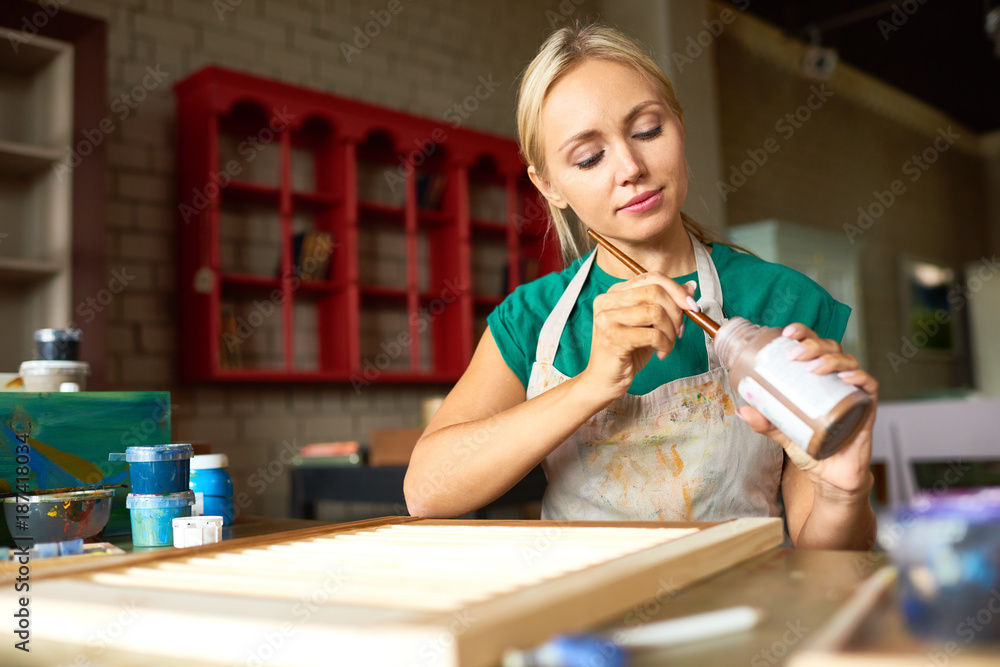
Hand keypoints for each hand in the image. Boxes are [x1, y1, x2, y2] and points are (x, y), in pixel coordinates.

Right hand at [579, 273, 698, 405]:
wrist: (604, 381)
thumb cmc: (627, 353)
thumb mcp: (649, 324)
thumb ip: (666, 303)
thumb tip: (690, 286)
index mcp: (615, 293)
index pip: (652, 277)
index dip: (677, 289)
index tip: (692, 306)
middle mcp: (607, 301)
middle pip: (655, 291)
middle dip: (676, 311)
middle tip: (679, 331)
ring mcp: (607, 318)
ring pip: (655, 312)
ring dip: (670, 331)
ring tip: (668, 344)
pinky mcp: (612, 337)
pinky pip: (652, 334)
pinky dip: (665, 345)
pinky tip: (661, 353)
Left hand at [736, 323, 878, 499]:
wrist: (830, 476)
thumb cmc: (810, 447)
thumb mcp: (783, 432)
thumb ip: (765, 422)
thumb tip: (742, 409)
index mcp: (816, 378)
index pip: (813, 346)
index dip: (803, 333)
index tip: (786, 332)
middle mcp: (835, 380)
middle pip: (831, 348)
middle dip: (813, 345)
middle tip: (794, 355)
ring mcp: (852, 392)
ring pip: (848, 363)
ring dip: (830, 360)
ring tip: (813, 368)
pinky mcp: (866, 408)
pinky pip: (869, 386)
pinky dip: (859, 378)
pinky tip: (846, 379)